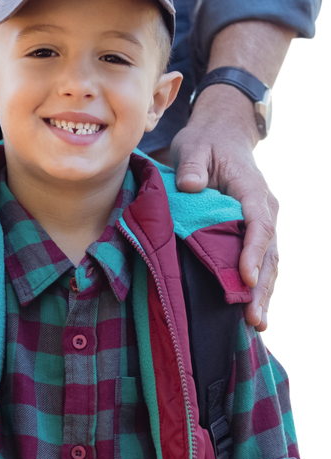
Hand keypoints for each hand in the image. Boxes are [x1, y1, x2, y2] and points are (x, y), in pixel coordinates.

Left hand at [153, 84, 280, 333]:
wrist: (224, 134)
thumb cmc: (207, 142)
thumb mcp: (196, 147)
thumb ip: (193, 166)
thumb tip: (191, 186)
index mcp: (253, 191)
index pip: (258, 223)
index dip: (252, 251)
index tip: (245, 276)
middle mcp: (266, 210)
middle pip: (268, 252)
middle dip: (261, 286)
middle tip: (252, 316)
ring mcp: (263, 224)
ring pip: (269, 263)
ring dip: (263, 294)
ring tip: (257, 324)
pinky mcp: (254, 235)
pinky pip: (260, 263)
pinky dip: (257, 288)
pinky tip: (253, 315)